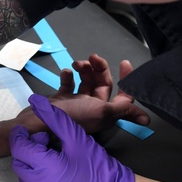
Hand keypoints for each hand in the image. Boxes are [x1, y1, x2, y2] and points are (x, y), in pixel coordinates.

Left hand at [9, 94, 134, 181]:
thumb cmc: (96, 166)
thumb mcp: (77, 138)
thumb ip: (55, 118)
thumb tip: (35, 101)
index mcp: (44, 167)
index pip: (18, 148)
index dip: (22, 138)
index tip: (34, 134)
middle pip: (19, 165)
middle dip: (28, 153)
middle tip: (46, 147)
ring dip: (33, 170)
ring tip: (52, 163)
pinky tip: (57, 180)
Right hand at [25, 55, 148, 134]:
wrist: (36, 124)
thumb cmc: (71, 117)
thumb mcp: (100, 112)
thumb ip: (122, 110)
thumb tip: (145, 119)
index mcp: (105, 113)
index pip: (124, 97)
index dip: (127, 80)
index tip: (124, 63)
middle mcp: (93, 108)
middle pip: (103, 84)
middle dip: (100, 69)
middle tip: (92, 57)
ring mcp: (77, 104)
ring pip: (86, 81)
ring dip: (84, 70)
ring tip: (77, 63)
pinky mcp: (61, 100)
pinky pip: (68, 84)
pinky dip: (68, 76)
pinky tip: (66, 72)